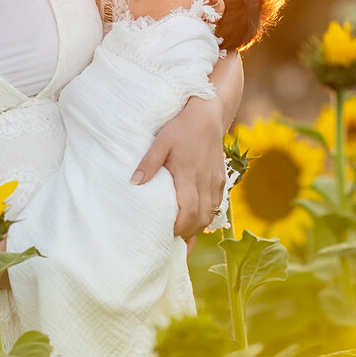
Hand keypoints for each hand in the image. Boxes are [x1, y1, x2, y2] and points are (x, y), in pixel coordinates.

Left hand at [133, 94, 227, 236]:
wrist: (209, 114)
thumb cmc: (181, 127)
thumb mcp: (161, 142)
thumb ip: (148, 164)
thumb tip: (134, 183)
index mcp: (189, 175)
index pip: (189, 211)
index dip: (179, 229)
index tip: (165, 236)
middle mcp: (206, 182)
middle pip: (201, 219)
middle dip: (187, 234)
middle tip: (170, 241)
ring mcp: (216, 182)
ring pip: (210, 215)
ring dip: (196, 227)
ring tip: (180, 235)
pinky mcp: (221, 180)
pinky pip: (215, 205)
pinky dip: (205, 216)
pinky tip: (193, 220)